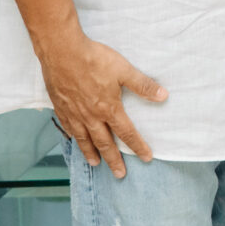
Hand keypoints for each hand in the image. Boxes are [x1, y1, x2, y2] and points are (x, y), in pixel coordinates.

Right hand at [34, 27, 165, 177]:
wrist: (62, 52)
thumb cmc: (94, 59)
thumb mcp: (123, 70)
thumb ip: (143, 85)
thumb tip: (163, 96)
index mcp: (108, 108)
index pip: (126, 132)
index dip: (137, 146)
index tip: (146, 157)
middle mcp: (91, 116)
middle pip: (104, 143)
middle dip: (114, 159)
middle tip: (119, 174)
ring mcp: (74, 113)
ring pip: (84, 139)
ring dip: (91, 153)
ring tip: (96, 164)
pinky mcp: (61, 107)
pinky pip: (68, 128)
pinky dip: (73, 137)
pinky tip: (75, 140)